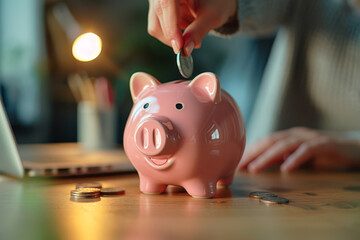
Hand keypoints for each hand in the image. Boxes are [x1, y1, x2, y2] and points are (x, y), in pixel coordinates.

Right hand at [147, 0, 236, 54]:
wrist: (216, 0)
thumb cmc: (217, 3)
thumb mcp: (211, 17)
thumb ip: (197, 32)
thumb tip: (185, 50)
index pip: (166, 4)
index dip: (170, 27)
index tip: (179, 47)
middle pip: (158, 17)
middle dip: (174, 36)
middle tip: (193, 43)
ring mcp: (157, 1)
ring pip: (156, 26)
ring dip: (174, 34)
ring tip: (193, 27)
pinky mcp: (157, 9)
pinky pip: (159, 27)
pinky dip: (173, 32)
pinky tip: (187, 25)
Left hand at [238, 127, 359, 172]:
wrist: (353, 148)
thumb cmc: (324, 153)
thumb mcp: (299, 155)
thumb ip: (283, 157)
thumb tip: (262, 164)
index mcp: (289, 136)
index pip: (265, 141)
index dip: (250, 151)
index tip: (236, 162)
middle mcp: (296, 134)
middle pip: (270, 141)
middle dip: (252, 153)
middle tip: (238, 165)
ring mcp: (309, 137)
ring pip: (284, 145)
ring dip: (267, 157)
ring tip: (254, 168)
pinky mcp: (324, 144)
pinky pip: (307, 150)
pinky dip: (295, 159)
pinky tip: (285, 169)